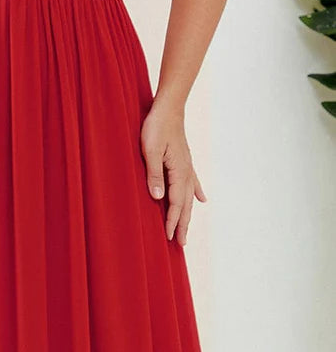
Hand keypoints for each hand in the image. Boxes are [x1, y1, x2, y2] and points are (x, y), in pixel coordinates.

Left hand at [139, 102, 207, 245]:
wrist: (168, 107)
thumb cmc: (156, 126)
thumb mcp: (150, 150)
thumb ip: (154, 174)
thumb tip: (159, 198)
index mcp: (178, 171)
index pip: (175, 202)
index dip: (172, 221)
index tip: (169, 238)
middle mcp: (186, 171)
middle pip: (185, 203)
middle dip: (182, 223)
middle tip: (181, 244)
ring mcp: (187, 165)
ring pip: (188, 195)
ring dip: (187, 212)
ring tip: (187, 228)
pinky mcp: (184, 159)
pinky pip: (192, 181)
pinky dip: (196, 192)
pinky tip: (201, 199)